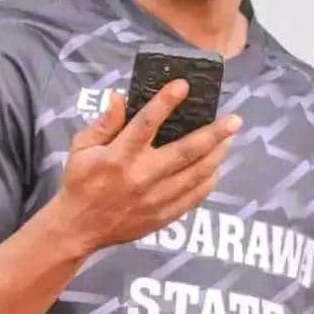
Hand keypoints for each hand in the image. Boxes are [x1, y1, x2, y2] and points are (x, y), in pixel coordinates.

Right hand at [56, 80, 241, 255]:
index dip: (166, 102)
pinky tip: (215, 169)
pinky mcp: (162, 216)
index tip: (184, 85)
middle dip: (213, 134)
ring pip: (195, 175)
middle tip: (234, 121)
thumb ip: (104, 123)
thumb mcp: (81, 148)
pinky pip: (193, 198)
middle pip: (184, 152)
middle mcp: (140, 176)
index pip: (146, 124)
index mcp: (119, 156)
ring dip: (216, 156)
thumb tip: (121, 96)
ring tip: (230, 140)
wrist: (79, 228)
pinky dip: (208, 182)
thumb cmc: (81, 182)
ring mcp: (154, 199)